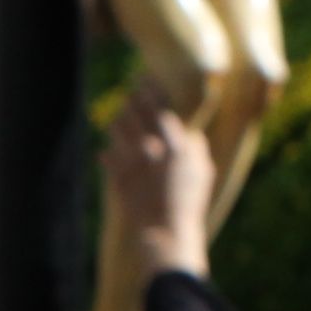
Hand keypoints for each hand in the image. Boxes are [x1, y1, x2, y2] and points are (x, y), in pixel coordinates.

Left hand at [105, 98, 217, 283]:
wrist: (167, 231)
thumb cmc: (190, 203)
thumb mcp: (203, 172)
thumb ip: (197, 147)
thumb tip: (189, 133)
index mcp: (174, 146)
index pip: (158, 108)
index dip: (149, 90)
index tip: (143, 79)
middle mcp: (151, 150)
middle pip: (133, 113)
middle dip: (129, 101)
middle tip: (129, 95)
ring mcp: (132, 163)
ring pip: (115, 129)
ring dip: (117, 122)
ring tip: (119, 121)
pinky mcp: (118, 178)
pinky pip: (106, 156)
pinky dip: (108, 153)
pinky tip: (108, 151)